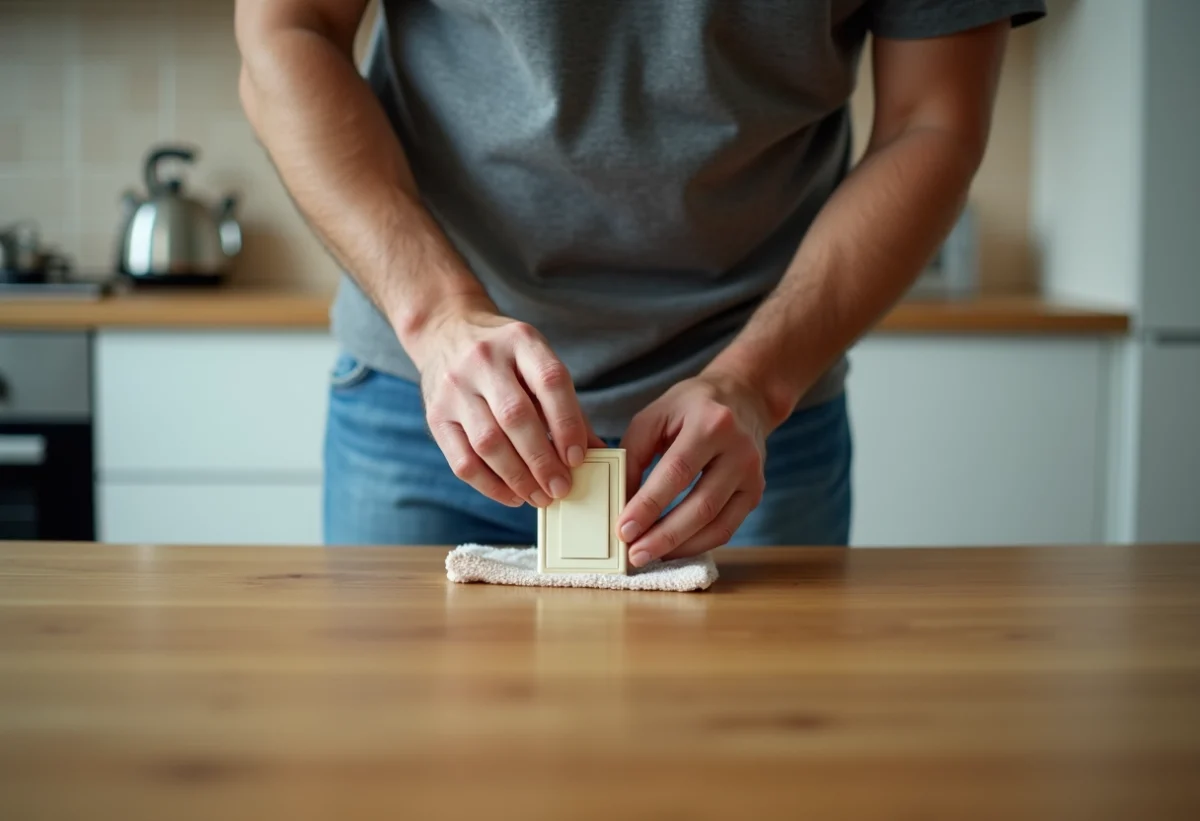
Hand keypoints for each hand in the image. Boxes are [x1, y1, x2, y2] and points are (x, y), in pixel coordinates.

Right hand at [411, 302, 602, 507]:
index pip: (550, 381)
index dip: (567, 423)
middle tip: (561, 488)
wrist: (446, 331)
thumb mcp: (537, 362)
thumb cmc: (505, 356)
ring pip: (488, 443)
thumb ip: (567, 405)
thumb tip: (599, 452)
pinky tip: (512, 495)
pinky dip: (490, 485)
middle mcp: (484, 360)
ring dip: (518, 478)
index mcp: (520, 340)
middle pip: (516, 417)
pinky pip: (462, 460)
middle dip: (542, 460)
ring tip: (540, 496)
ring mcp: (455, 387)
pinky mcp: (435, 415)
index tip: (578, 458)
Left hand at [617, 371, 770, 566]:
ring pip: (717, 523)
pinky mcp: (756, 492)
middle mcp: (739, 450)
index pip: (676, 472)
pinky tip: (673, 548)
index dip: (649, 504)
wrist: (744, 397)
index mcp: (711, 423)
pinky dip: (698, 543)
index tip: (623, 529)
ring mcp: (752, 474)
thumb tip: (623, 501)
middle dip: (664, 535)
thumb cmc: (692, 406)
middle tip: (634, 554)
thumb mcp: (656, 415)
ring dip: (680, 546)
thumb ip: (634, 454)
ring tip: (649, 555)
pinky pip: (727, 528)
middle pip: (701, 504)